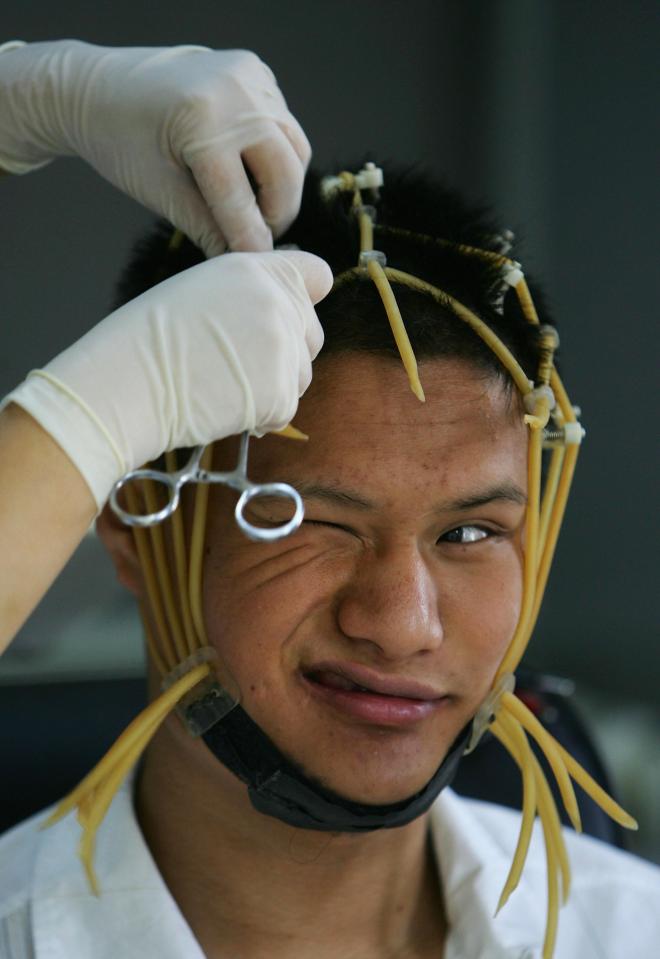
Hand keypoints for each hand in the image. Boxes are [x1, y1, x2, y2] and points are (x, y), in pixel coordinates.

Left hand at [0, 41, 310, 254]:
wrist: (96, 87)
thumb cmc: (117, 139)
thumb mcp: (157, 189)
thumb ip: (203, 226)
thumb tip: (241, 260)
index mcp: (203, 119)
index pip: (240, 196)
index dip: (251, 238)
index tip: (259, 267)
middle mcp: (236, 90)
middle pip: (285, 170)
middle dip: (277, 212)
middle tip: (262, 238)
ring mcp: (249, 75)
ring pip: (294, 148)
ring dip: (282, 185)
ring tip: (257, 209)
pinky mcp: (255, 71)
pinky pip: (284, 124)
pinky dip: (274, 153)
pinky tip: (248, 169)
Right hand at [3, 251, 331, 507]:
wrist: (126, 383)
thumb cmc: (145, 341)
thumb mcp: (201, 290)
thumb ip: (249, 295)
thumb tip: (280, 313)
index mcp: (256, 269)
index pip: (318, 275)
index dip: (303, 299)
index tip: (280, 319)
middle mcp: (277, 302)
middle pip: (311, 334)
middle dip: (285, 354)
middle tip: (237, 366)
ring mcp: (283, 348)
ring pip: (301, 376)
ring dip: (272, 387)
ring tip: (223, 386)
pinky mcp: (280, 392)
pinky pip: (285, 411)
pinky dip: (261, 418)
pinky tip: (223, 408)